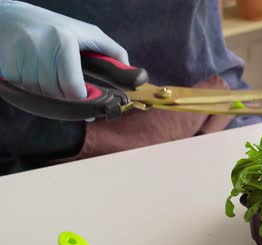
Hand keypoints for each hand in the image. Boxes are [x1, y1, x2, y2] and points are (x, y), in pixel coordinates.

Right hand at [0, 0, 127, 98]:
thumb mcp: (86, 33)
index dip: (79, 97)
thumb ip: (112, 53)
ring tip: (47, 74)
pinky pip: (22, 88)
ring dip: (46, 90)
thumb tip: (135, 75)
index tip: (82, 94)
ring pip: (40, 93)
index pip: (72, 87)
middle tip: (64, 83)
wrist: (9, 17)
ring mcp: (20, 54)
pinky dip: (29, 86)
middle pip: (56, 93)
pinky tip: (30, 71)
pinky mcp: (5, 62)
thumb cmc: (54, 27)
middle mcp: (40, 44)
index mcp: (64, 39)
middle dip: (63, 93)